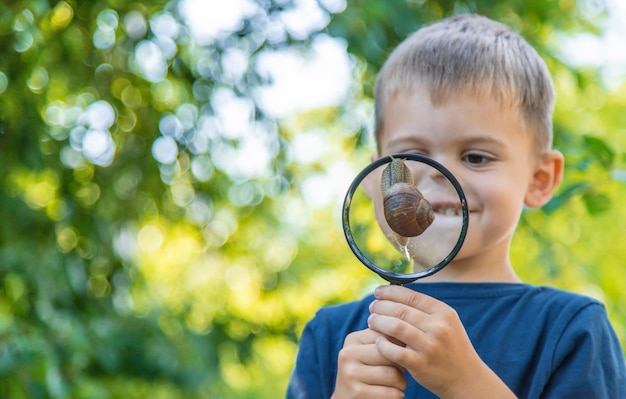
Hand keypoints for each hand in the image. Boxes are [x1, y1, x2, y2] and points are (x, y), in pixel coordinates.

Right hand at [332, 328, 406, 398]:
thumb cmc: (367, 373)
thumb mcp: (369, 352)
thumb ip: (384, 339)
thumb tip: (408, 329)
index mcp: (352, 339)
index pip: (385, 334)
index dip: (399, 346)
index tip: (400, 355)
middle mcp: (347, 354)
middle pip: (389, 353)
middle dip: (402, 364)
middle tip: (401, 372)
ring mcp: (350, 374)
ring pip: (392, 374)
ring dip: (402, 382)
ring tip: (398, 384)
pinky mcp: (357, 393)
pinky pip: (391, 393)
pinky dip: (398, 395)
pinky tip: (393, 394)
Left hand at [367, 285, 515, 397]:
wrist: (466, 378)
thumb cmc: (450, 347)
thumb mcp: (446, 323)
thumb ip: (424, 310)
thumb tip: (395, 293)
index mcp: (443, 312)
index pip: (411, 296)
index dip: (390, 292)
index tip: (377, 292)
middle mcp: (439, 327)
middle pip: (400, 310)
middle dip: (381, 307)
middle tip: (372, 308)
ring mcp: (430, 346)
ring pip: (395, 327)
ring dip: (378, 322)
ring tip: (371, 322)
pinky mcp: (421, 364)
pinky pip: (395, 351)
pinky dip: (383, 345)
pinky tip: (377, 341)